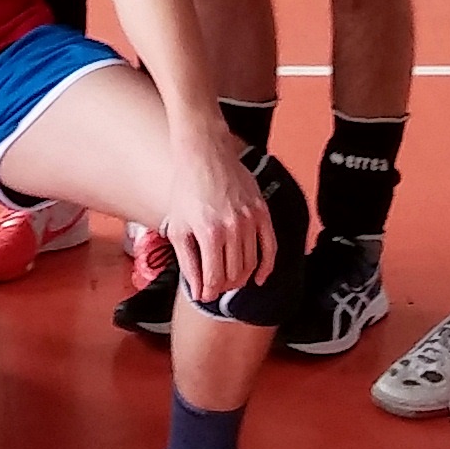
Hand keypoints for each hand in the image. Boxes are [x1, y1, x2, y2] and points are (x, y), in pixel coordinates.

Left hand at [161, 123, 276, 302]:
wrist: (204, 153)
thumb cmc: (187, 188)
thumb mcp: (178, 227)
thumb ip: (188, 263)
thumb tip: (198, 291)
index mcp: (209, 232)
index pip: (214, 278)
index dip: (208, 292)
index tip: (204, 295)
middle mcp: (232, 227)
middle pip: (235, 275)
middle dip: (223, 287)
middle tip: (215, 287)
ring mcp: (250, 219)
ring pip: (252, 264)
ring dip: (241, 279)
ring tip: (229, 280)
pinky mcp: (262, 211)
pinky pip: (270, 247)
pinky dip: (267, 267)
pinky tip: (260, 278)